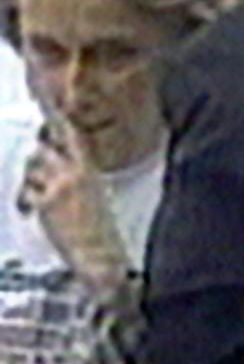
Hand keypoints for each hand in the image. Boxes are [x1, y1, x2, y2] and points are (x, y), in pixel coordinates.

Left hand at [17, 121, 129, 295]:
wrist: (97, 253)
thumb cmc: (98, 226)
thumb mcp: (94, 191)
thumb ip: (76, 173)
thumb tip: (57, 162)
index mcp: (89, 167)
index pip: (71, 135)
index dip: (58, 121)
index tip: (52, 110)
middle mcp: (73, 172)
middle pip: (44, 149)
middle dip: (37, 157)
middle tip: (39, 168)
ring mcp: (58, 186)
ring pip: (32, 169)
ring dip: (30, 181)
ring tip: (36, 196)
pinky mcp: (45, 203)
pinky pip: (26, 192)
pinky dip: (25, 200)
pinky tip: (29, 209)